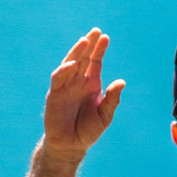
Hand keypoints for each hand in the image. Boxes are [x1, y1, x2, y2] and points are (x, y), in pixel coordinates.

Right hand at [41, 31, 124, 164]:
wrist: (71, 146)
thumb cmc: (88, 130)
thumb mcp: (105, 115)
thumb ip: (112, 99)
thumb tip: (122, 82)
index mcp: (91, 83)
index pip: (95, 61)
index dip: (99, 49)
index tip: (105, 36)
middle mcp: (78, 81)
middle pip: (83, 58)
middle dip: (88, 44)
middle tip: (96, 31)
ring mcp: (65, 87)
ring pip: (69, 64)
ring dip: (76, 52)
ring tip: (84, 41)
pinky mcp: (54, 95)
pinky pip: (58, 79)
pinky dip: (64, 70)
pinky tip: (73, 64)